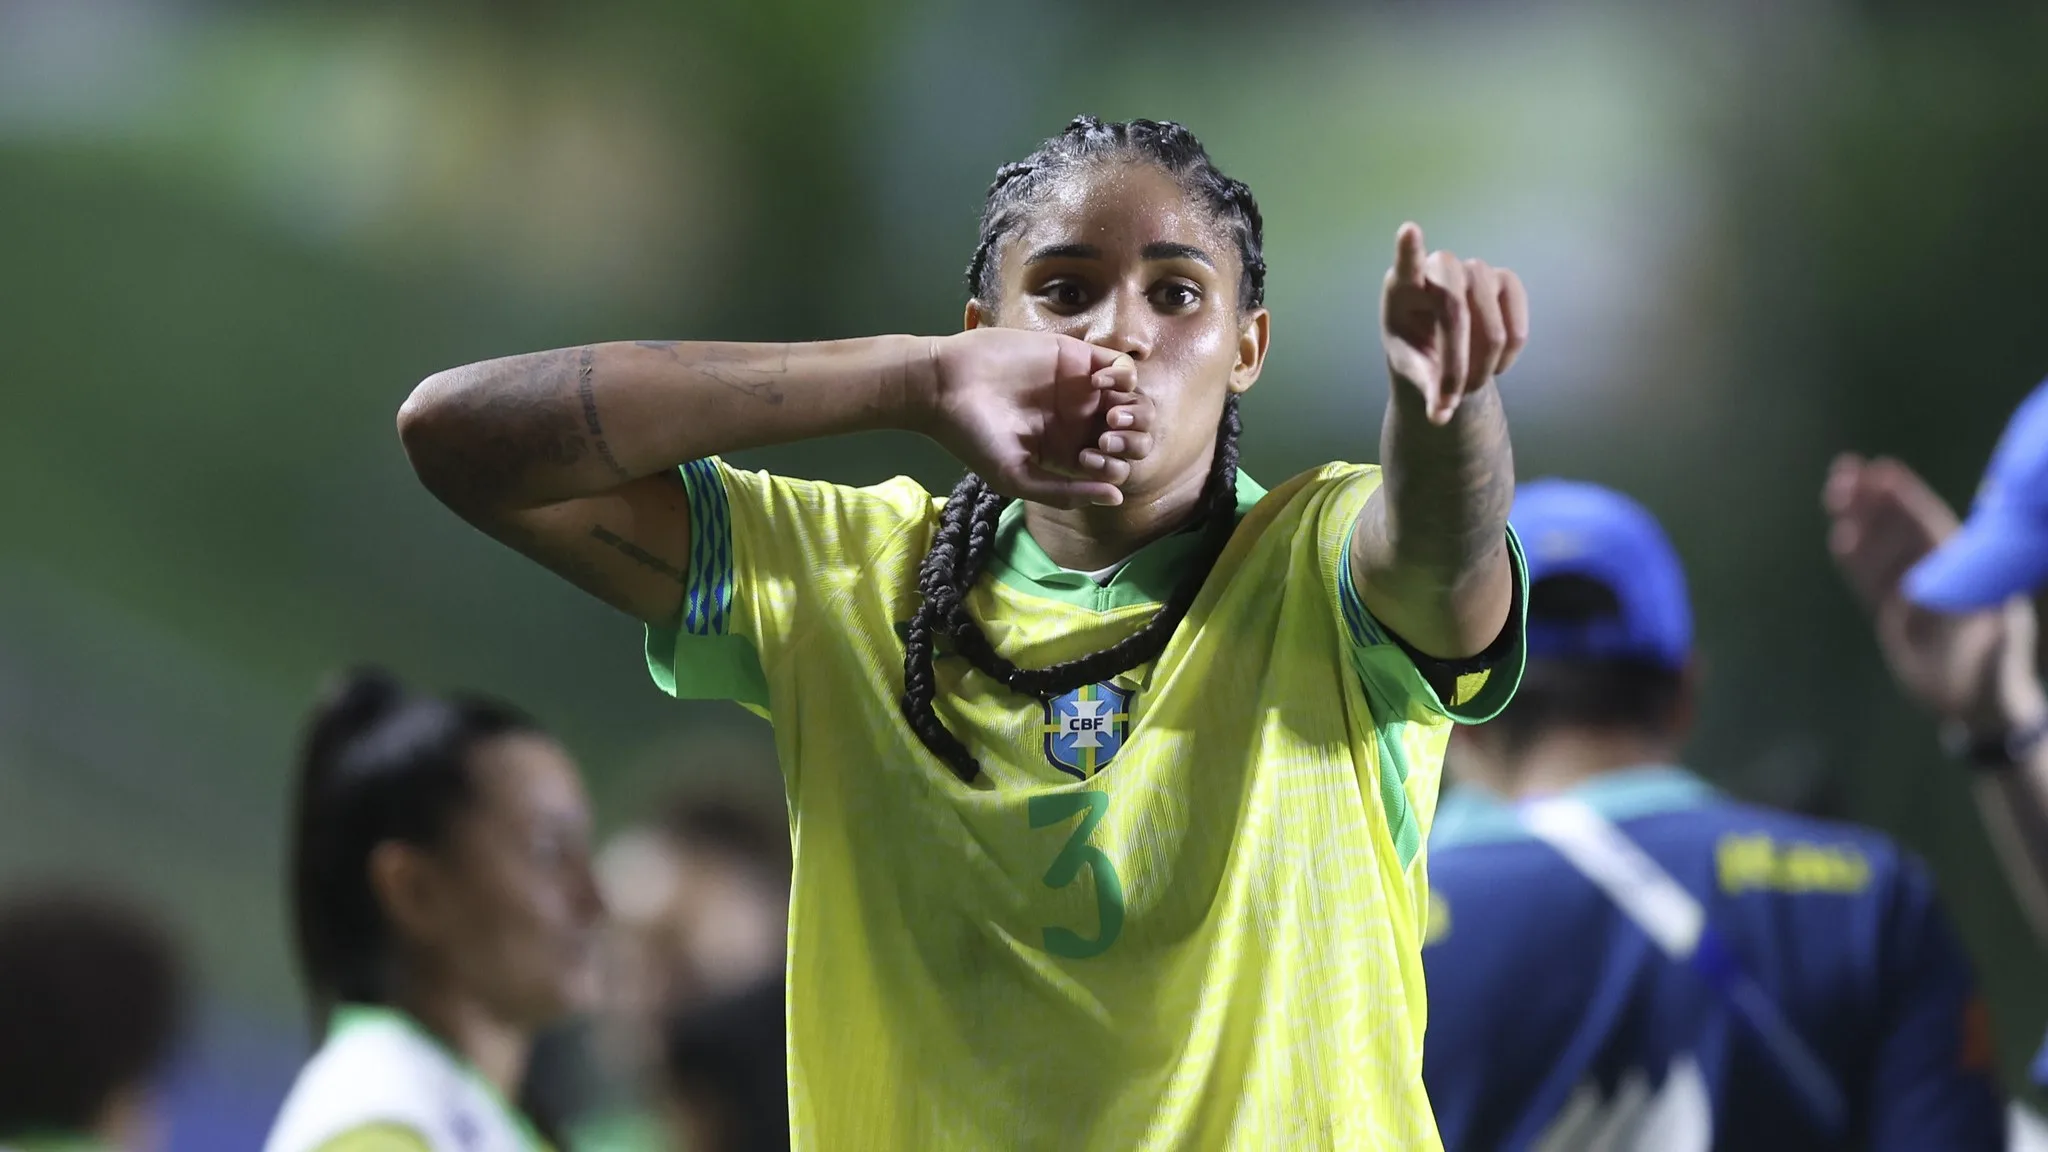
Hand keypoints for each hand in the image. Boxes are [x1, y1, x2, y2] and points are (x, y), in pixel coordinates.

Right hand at [922, 329, 1152, 506]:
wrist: (947, 386)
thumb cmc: (975, 438)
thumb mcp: (1017, 478)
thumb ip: (1065, 493)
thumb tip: (1116, 497)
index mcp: (1067, 454)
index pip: (1114, 466)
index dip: (1113, 467)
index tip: (1087, 461)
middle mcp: (1080, 423)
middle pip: (1132, 436)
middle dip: (1132, 442)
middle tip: (1105, 438)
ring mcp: (1082, 390)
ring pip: (1134, 402)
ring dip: (1134, 412)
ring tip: (1109, 415)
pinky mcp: (1078, 357)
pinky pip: (1123, 367)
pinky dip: (1124, 376)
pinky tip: (1101, 383)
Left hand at [1380, 223, 1527, 424]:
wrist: (1441, 344)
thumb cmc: (1416, 351)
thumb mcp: (1411, 370)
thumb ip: (1423, 390)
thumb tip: (1440, 418)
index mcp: (1403, 286)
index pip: (1407, 264)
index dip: (1410, 249)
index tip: (1408, 231)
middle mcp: (1440, 269)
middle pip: (1454, 308)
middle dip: (1456, 359)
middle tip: (1453, 396)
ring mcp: (1476, 271)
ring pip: (1490, 328)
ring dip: (1482, 367)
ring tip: (1468, 385)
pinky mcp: (1506, 282)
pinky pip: (1515, 329)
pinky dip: (1507, 357)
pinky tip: (1495, 366)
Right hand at [1825, 453, 2045, 733]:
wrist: (1976, 706)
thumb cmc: (1995, 678)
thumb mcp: (2000, 657)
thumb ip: (1996, 634)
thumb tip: (1998, 609)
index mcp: (1963, 575)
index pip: (1931, 528)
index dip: (1907, 500)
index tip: (1884, 472)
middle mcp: (1936, 575)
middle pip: (1899, 528)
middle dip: (1874, 500)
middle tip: (1845, 470)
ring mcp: (1911, 592)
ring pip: (1879, 548)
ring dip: (1858, 520)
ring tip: (1833, 492)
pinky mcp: (1889, 613)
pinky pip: (1867, 580)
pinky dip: (1853, 559)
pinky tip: (1838, 536)